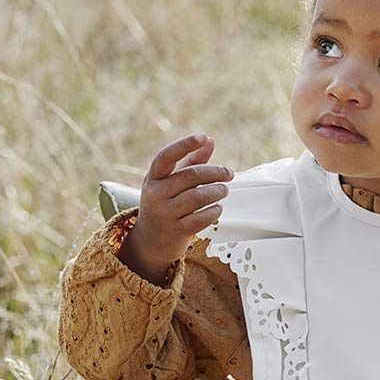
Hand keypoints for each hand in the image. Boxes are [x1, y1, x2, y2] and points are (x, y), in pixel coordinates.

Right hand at [118, 132, 232, 284]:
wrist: (150, 242)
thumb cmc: (164, 205)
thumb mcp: (170, 182)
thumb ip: (191, 162)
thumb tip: (209, 141)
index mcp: (153, 178)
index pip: (166, 156)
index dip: (185, 144)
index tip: (203, 136)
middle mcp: (155, 194)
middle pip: (191, 175)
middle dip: (215, 172)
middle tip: (229, 173)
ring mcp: (164, 214)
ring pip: (198, 196)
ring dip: (217, 191)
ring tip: (224, 190)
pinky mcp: (176, 231)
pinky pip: (202, 217)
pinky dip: (214, 211)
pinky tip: (217, 208)